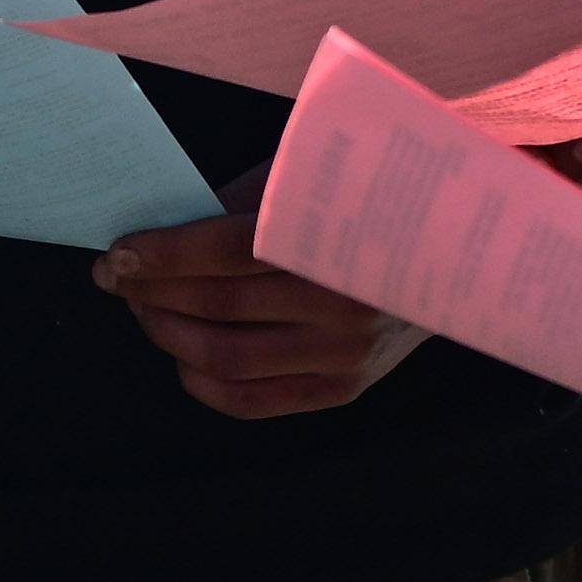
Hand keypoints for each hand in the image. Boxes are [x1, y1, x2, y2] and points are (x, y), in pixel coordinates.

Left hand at [98, 179, 432, 420]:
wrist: (464, 256)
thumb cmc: (371, 204)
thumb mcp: (317, 180)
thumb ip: (247, 205)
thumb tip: (158, 234)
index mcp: (339, 237)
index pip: (226, 250)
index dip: (161, 254)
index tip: (117, 254)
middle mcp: (344, 302)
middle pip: (217, 305)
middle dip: (151, 291)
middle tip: (120, 277)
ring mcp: (345, 353)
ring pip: (224, 358)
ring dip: (167, 334)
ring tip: (146, 311)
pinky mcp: (344, 388)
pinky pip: (250, 401)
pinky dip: (200, 382)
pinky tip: (181, 358)